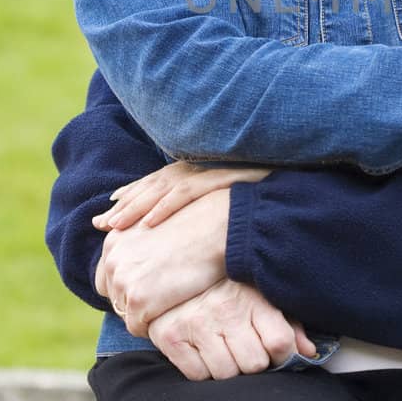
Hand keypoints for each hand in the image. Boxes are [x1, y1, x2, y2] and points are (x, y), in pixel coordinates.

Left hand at [94, 161, 270, 230]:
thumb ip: (210, 212)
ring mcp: (214, 170)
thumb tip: (191, 234)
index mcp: (203, 169)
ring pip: (165, 187)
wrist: (297, 190)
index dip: (134, 194)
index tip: (111, 212)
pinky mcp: (223, 178)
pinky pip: (187, 192)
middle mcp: (205, 166)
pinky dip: (165, 207)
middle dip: (128, 203)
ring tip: (116, 226)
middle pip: (156, 183)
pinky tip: (149, 223)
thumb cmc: (269, 201)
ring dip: (138, 206)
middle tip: (103, 224)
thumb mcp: (234, 205)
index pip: (161, 182)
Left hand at [96, 190, 229, 335]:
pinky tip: (172, 314)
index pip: (105, 279)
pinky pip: (138, 327)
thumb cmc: (195, 225)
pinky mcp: (138, 300)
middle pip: (115, 299)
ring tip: (170, 304)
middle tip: (163, 298)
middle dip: (134, 302)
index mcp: (114, 242)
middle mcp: (113, 261)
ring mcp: (123, 281)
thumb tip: (107, 231)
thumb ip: (134, 237)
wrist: (216, 231)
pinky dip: (152, 327)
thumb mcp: (155, 222)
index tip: (149, 289)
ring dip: (144, 315)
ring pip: (125, 314)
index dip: (126, 288)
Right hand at [147, 278, 316, 380]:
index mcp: (251, 297)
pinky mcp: (171, 338)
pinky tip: (204, 351)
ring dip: (229, 369)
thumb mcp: (262, 298)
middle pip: (254, 363)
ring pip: (226, 373)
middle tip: (246, 349)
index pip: (280, 342)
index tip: (277, 353)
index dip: (283, 356)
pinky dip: (203, 370)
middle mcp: (224, 309)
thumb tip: (308, 353)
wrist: (173, 274)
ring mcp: (196, 323)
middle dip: (255, 363)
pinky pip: (197, 375)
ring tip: (225, 350)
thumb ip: (289, 325)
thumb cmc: (227, 292)